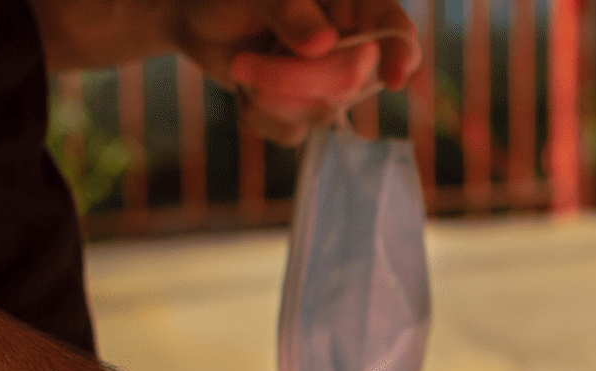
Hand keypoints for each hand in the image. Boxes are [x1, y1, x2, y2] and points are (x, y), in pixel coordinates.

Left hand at [176, 0, 419, 144]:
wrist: (195, 19)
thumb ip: (289, 9)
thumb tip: (324, 42)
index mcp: (350, 5)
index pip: (391, 29)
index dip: (399, 53)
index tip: (392, 78)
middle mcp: (349, 45)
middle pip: (352, 79)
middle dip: (295, 79)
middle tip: (242, 63)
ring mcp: (328, 82)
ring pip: (322, 111)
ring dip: (270, 96)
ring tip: (238, 66)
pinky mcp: (304, 111)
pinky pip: (295, 132)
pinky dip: (259, 117)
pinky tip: (243, 91)